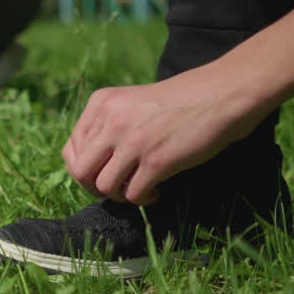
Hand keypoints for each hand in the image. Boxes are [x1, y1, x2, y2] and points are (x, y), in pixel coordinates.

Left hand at [61, 71, 268, 204]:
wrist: (223, 93)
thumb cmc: (180, 100)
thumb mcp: (132, 102)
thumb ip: (108, 124)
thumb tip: (87, 165)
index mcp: (102, 103)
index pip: (71, 149)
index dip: (84, 169)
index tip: (104, 173)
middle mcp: (112, 120)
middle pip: (80, 172)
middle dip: (95, 187)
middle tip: (118, 187)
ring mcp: (133, 141)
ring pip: (103, 186)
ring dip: (120, 196)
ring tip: (138, 189)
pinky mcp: (157, 160)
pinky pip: (133, 194)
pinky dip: (143, 200)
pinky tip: (157, 191)